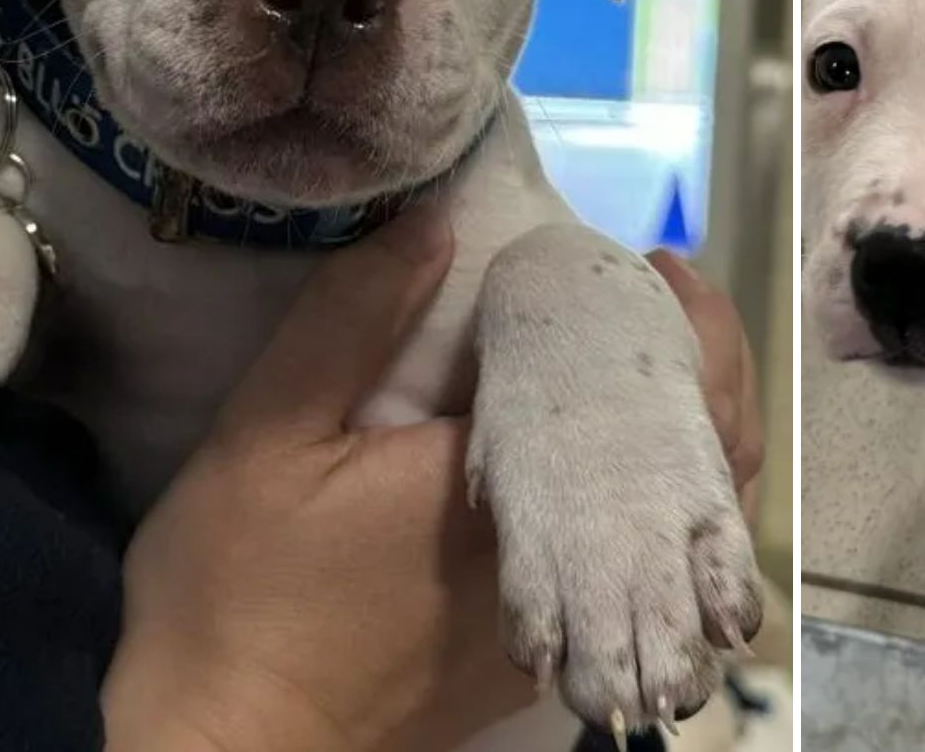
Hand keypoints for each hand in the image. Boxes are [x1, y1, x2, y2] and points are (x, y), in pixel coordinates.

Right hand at [103, 216, 765, 751]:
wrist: (221, 749)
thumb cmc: (236, 595)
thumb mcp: (267, 435)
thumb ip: (353, 323)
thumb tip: (436, 226)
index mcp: (521, 497)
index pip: (656, 402)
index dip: (683, 325)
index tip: (654, 261)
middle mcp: (570, 571)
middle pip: (703, 468)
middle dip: (702, 372)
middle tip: (661, 295)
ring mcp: (561, 626)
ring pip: (678, 526)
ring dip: (678, 438)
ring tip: (641, 360)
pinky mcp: (532, 661)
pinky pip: (630, 567)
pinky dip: (640, 499)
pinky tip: (592, 451)